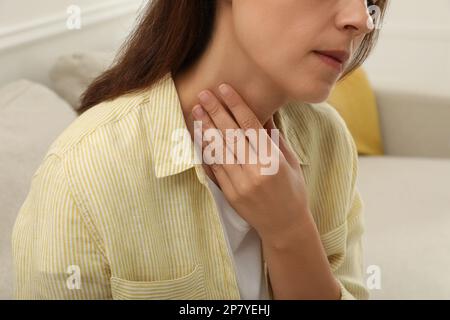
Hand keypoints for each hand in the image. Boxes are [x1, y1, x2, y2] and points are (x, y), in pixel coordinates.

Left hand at [192, 84, 310, 239]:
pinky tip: (199, 136)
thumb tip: (264, 113)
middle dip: (216, 111)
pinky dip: (206, 151)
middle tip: (204, 94)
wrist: (285, 226)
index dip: (236, 105)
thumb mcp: (291, 162)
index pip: (250, 126)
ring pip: (219, 150)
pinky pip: (215, 168)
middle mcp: (255, 171)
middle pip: (231, 135)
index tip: (224, 88)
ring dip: (206, 128)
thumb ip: (275, 138)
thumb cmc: (293, 191)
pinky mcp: (230, 194)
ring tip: (196, 111)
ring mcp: (240, 184)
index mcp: (273, 160)